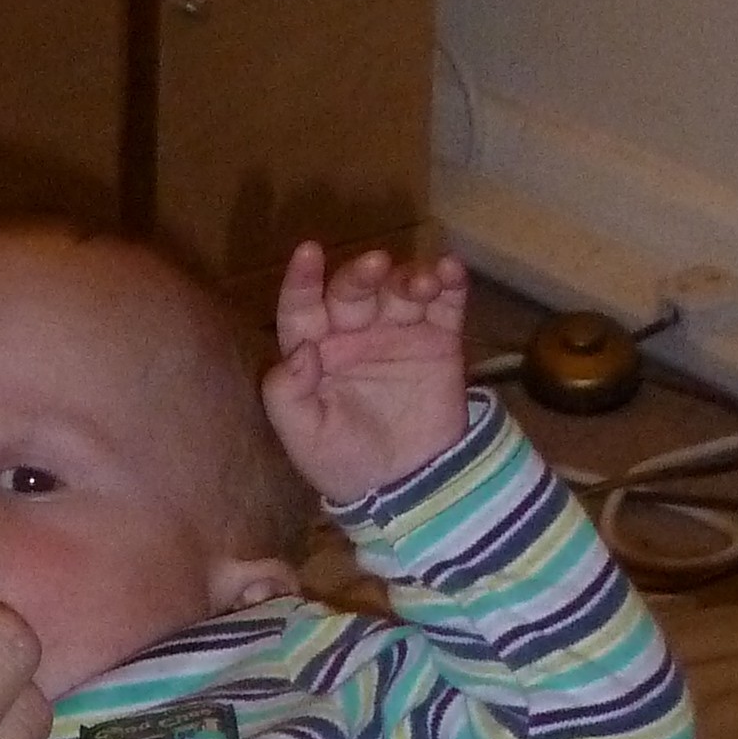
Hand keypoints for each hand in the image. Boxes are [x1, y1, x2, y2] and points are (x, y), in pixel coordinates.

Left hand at [264, 241, 472, 511]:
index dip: (302, 281)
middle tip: (375, 266)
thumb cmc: (344, 462)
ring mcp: (399, 332)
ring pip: (399, 289)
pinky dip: (450, 283)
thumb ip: (287, 394)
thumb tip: (299, 350)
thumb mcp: (303, 437)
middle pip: (353, 291)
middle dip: (361, 275)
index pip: (302, 309)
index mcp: (316, 351)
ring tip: (423, 283)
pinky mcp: (439, 340)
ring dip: (409, 277)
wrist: (407, 485)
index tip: (308, 253)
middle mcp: (355, 333)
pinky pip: (446, 304)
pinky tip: (450, 271)